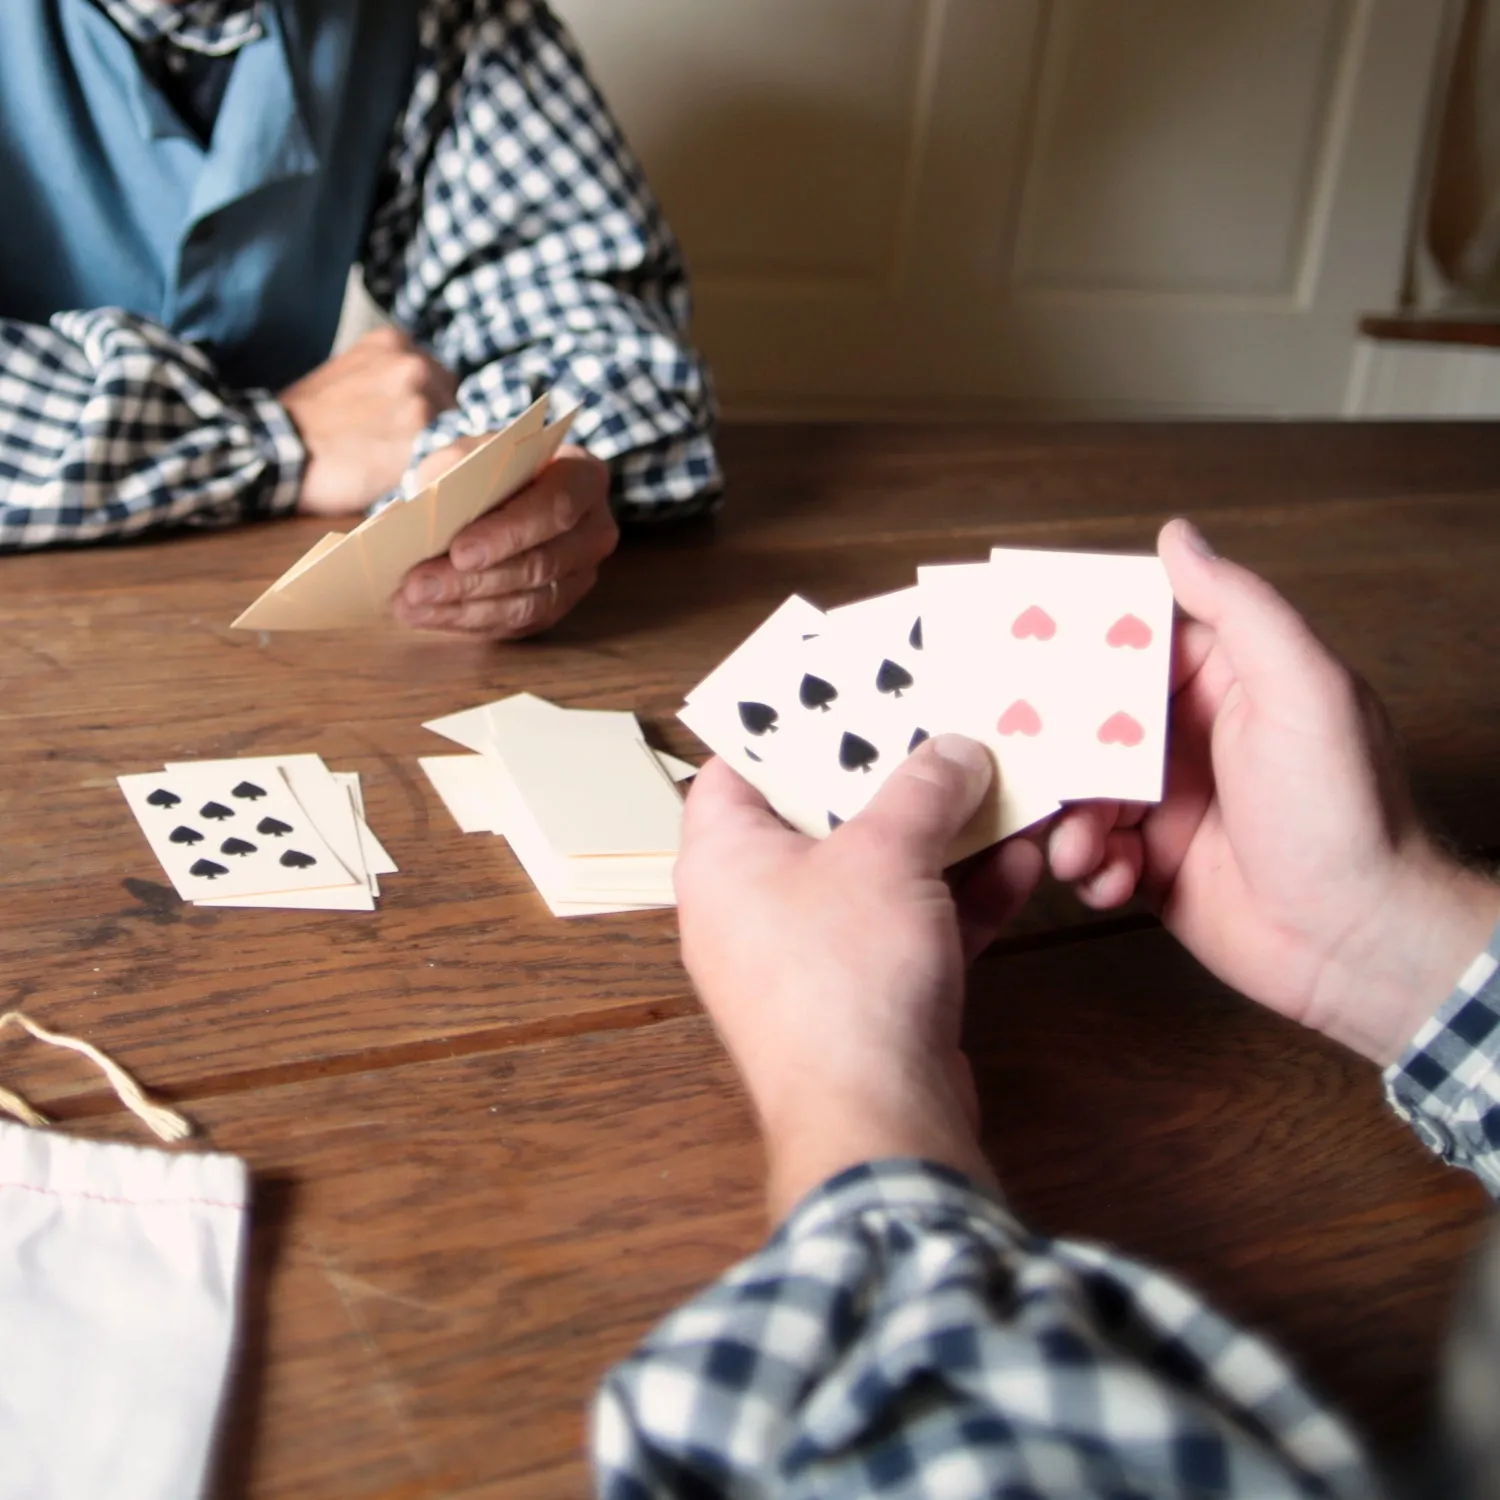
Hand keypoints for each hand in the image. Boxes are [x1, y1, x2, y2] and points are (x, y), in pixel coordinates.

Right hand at [279, 328, 457, 516]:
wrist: (279, 450)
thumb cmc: (305, 421)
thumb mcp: (346, 374)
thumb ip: (384, 377)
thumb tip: (413, 399)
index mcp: (392, 341)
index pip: (435, 375)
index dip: (425, 403)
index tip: (402, 423)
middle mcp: (412, 364)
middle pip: (449, 402)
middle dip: (432, 425)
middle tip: (394, 446)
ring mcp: (421, 401)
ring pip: (452, 433)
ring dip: (431, 449)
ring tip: (392, 462)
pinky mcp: (423, 440)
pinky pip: (448, 459)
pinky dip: (433, 470)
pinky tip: (404, 476)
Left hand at [392, 443, 616, 638]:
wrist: (498, 493)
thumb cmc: (485, 469)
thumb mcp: (469, 452)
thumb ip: (455, 471)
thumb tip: (426, 512)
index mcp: (584, 478)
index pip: (557, 508)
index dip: (509, 533)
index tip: (458, 551)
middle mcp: (594, 530)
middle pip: (541, 564)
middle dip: (474, 580)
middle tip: (417, 586)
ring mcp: (581, 574)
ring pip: (529, 603)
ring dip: (464, 609)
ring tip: (410, 605)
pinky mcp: (558, 606)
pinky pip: (517, 624)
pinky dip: (468, 622)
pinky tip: (426, 615)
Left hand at [674, 739, 1042, 1220]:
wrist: (877, 1118)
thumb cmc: (846, 974)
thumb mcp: (889, 853)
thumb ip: (924, 788)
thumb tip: (955, 748)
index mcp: (724, 858)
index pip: (737, 767)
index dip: (787, 725)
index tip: (845, 691)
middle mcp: (754, 905)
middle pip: (822, 817)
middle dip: (892, 777)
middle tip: (943, 726)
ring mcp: (810, 956)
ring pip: (878, 874)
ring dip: (944, 836)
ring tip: (1002, 784)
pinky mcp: (864, 997)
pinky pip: (910, 927)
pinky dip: (959, 898)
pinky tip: (1022, 862)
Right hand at [1047, 519, 1499, 1063]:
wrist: (1360, 945)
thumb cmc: (1343, 811)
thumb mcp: (1299, 688)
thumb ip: (1238, 608)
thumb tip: (1177, 535)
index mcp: (1225, 681)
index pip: (1132, 642)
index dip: (1074, 642)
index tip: (1016, 638)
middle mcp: (1190, 737)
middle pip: (1088, 720)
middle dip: (1051, 742)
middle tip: (1013, 754)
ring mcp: (1168, 803)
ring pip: (1079, 791)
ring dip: (1067, 818)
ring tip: (1076, 844)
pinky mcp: (1152, 866)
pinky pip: (1091, 853)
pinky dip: (1087, 867)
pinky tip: (1108, 878)